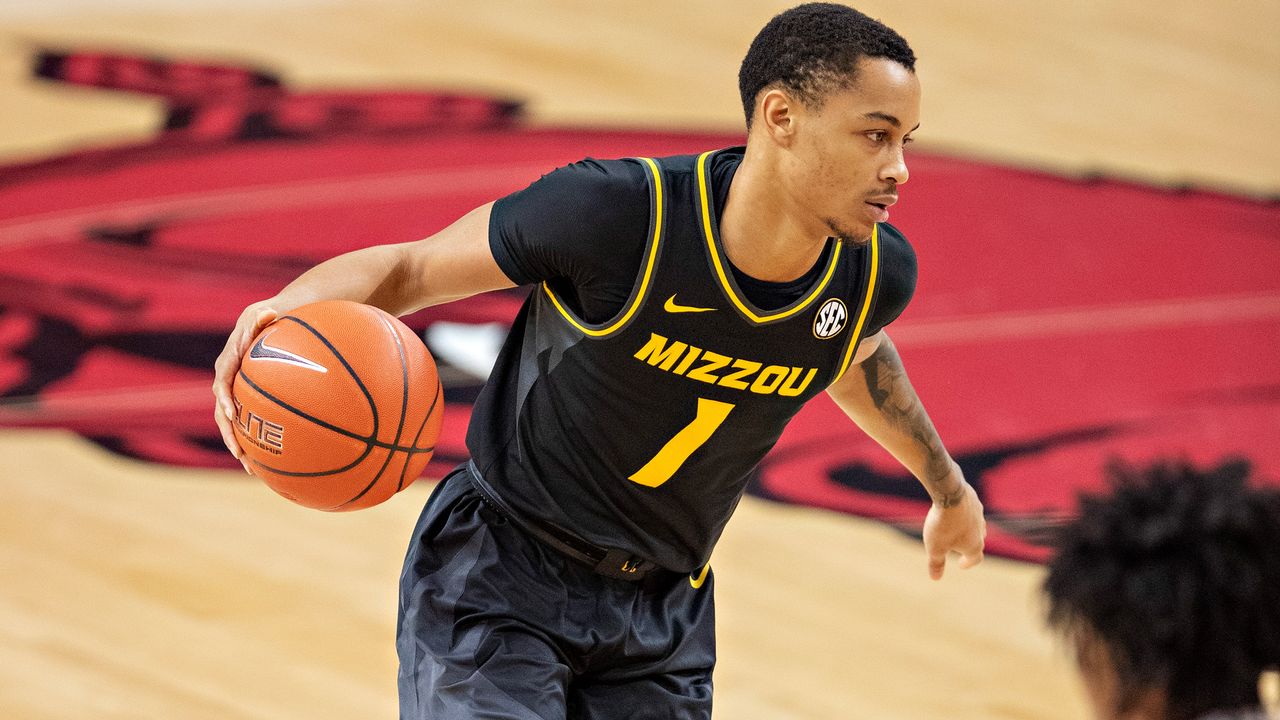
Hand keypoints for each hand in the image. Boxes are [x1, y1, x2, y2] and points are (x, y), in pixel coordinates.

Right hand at [212, 302, 279, 473]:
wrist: (273, 322)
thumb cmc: (270, 317)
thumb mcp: (265, 312)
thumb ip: (264, 317)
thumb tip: (270, 312)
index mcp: (229, 362)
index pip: (222, 382)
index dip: (223, 398)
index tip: (230, 412)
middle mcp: (228, 380)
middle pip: (222, 412)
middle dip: (229, 433)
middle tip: (239, 454)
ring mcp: (237, 392)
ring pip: (232, 424)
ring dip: (239, 445)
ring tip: (252, 469)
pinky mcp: (248, 400)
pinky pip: (247, 423)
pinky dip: (254, 441)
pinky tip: (268, 462)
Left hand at [921, 466, 985, 580]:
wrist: (949, 495)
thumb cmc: (942, 525)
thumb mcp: (935, 548)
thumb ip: (936, 563)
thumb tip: (935, 578)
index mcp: (974, 545)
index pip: (975, 559)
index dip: (968, 563)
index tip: (960, 564)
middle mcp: (981, 530)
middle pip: (978, 541)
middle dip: (968, 545)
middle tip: (957, 547)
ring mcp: (979, 514)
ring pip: (976, 524)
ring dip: (968, 528)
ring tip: (955, 528)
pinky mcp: (974, 499)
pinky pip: (970, 509)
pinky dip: (964, 513)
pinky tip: (953, 510)